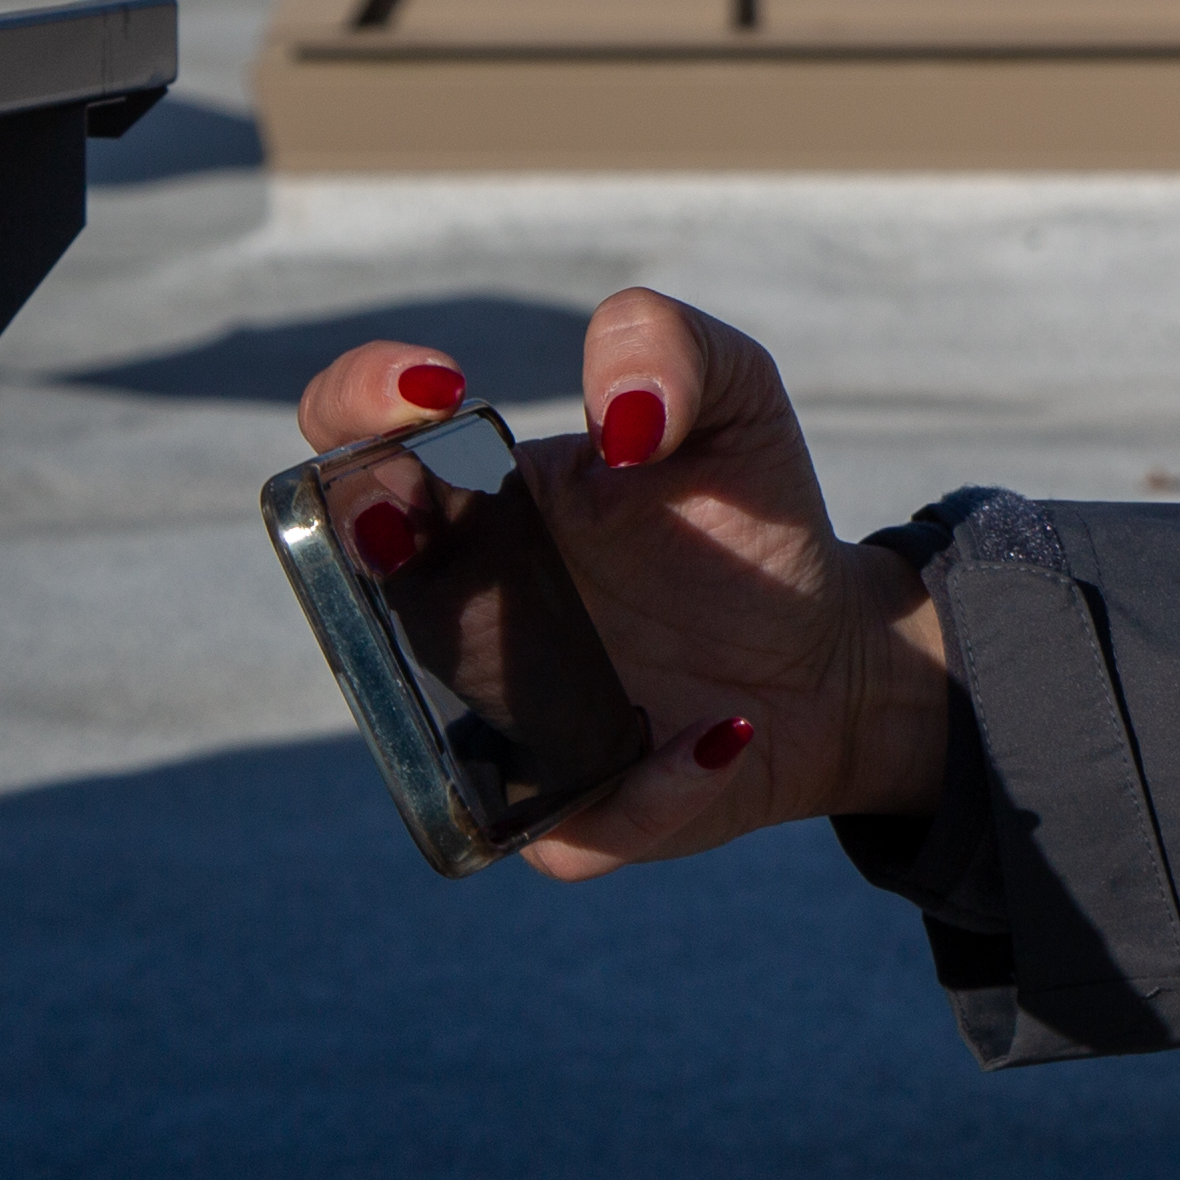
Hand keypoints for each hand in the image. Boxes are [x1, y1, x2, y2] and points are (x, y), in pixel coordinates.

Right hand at [293, 288, 955, 875]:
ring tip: (580, 665)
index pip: (356, 442)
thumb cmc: (750, 513)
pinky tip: (721, 735)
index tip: (430, 388)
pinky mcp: (574, 817)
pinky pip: (572, 831)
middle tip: (406, 530)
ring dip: (485, 700)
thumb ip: (674, 347)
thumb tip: (623, 414)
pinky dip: (648, 791)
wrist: (832, 648)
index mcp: (471, 502)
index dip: (357, 402)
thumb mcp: (736, 398)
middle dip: (352, 553)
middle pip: (346, 586)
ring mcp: (498, 720)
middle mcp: (456, 612)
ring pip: (433, 731)